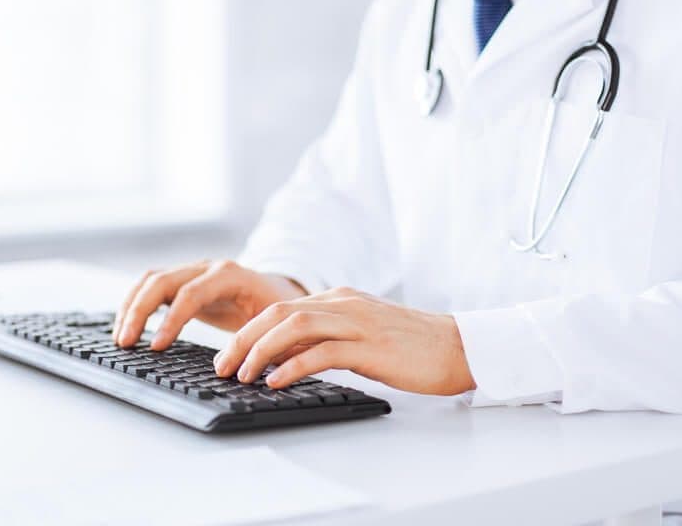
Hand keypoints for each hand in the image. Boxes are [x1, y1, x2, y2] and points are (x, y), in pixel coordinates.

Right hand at [113, 260, 306, 348]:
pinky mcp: (184, 280)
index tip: (157, 346)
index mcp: (232, 276)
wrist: (281, 289)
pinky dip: (135, 303)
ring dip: (131, 306)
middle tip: (126, 342)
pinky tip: (127, 326)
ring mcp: (194, 270)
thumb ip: (256, 342)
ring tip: (120, 337)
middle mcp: (208, 267)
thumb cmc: (279, 310)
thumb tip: (235, 369)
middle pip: (163, 280)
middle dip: (139, 311)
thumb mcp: (274, 325)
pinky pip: (152, 286)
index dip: (172, 319)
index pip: (193, 293)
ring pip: (152, 279)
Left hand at [212, 287, 476, 394]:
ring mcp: (357, 322)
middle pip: (278, 313)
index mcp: (340, 299)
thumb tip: (286, 360)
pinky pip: (322, 352)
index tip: (228, 355)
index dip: (249, 331)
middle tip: (221, 366)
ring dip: (260, 350)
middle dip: (243, 339)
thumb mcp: (363, 335)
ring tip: (241, 375)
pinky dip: (292, 366)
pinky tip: (275, 382)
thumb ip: (328, 339)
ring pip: (294, 326)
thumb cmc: (413, 346)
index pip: (281, 308)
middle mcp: (344, 304)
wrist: (460, 346)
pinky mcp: (370, 346)